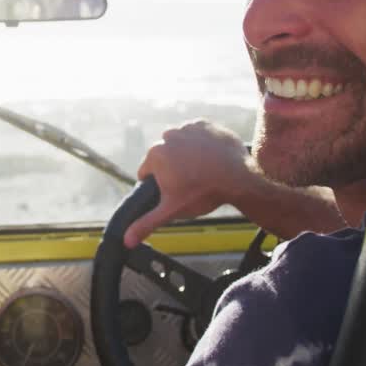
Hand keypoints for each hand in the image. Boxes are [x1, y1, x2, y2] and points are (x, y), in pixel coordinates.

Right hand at [123, 120, 253, 247]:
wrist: (239, 178)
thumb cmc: (203, 193)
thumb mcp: (171, 211)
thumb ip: (146, 223)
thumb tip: (126, 240)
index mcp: (155, 155)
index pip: (147, 172)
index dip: (158, 185)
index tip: (174, 190)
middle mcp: (168, 136)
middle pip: (164, 157)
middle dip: (172, 168)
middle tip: (190, 183)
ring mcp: (188, 128)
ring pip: (180, 144)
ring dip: (186, 154)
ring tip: (201, 171)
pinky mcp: (206, 125)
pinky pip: (197, 135)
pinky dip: (201, 144)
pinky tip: (210, 158)